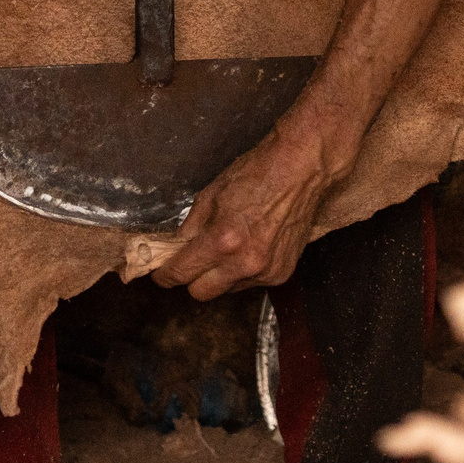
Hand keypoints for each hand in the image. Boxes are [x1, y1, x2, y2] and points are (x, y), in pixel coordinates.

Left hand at [153, 115, 342, 300]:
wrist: (301, 169)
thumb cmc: (256, 174)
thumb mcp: (211, 194)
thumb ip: (191, 227)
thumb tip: (177, 247)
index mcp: (222, 240)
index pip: (182, 274)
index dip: (166, 275)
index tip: (162, 273)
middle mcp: (244, 262)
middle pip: (202, 293)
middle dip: (192, 278)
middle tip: (193, 261)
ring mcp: (266, 271)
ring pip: (228, 289)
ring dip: (221, 275)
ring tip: (230, 246)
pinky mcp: (282, 273)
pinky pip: (252, 283)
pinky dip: (245, 271)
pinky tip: (252, 246)